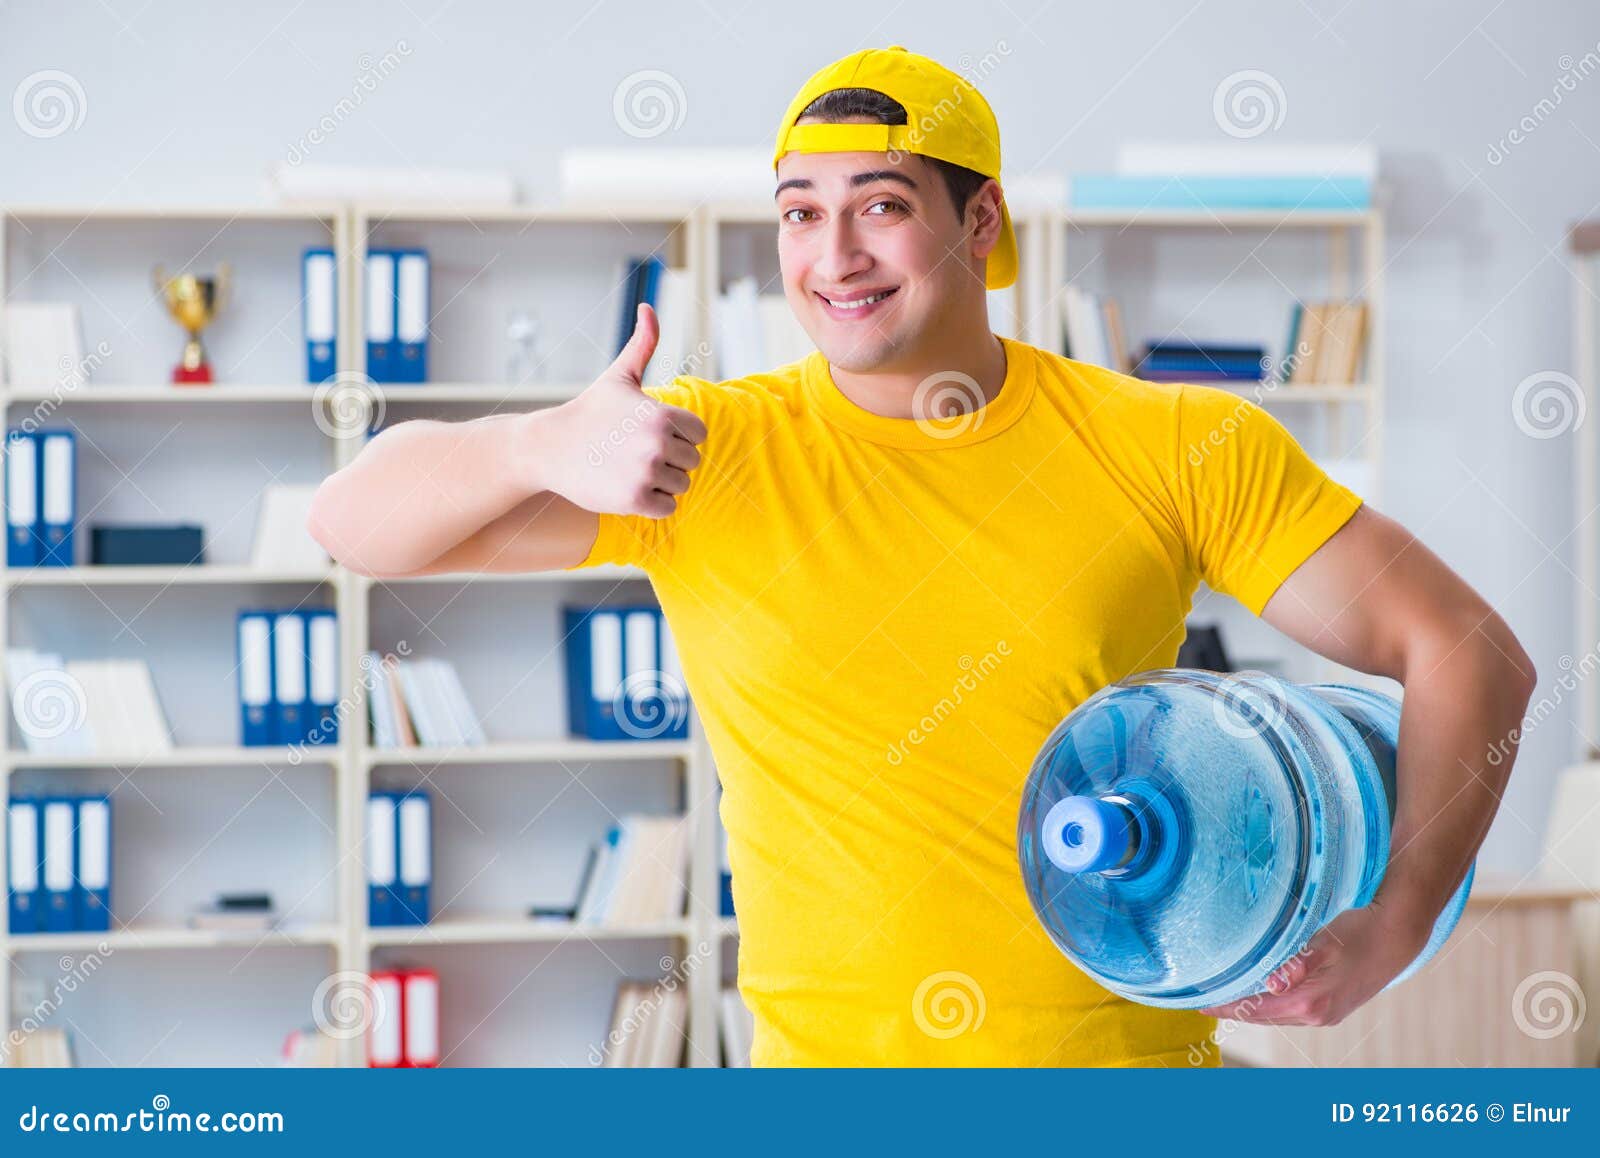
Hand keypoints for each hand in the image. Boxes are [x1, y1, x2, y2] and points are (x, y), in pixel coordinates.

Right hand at [531, 303, 706, 517]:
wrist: (550, 447)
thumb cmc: (590, 411)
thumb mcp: (619, 376)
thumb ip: (643, 343)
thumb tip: (648, 306)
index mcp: (663, 414)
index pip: (699, 435)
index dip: (679, 435)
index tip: (650, 433)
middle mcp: (658, 444)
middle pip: (692, 462)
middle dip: (670, 460)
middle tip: (635, 453)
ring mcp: (647, 473)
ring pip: (681, 486)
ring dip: (661, 482)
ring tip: (630, 469)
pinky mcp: (634, 499)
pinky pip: (667, 507)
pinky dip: (652, 502)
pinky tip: (628, 487)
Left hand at [1198, 896, 1430, 1026]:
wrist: (1397, 938)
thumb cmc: (1359, 934)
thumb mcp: (1324, 943)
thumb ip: (1297, 964)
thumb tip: (1272, 983)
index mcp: (1312, 1002)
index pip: (1258, 1009)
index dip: (1229, 1007)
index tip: (1203, 1005)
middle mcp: (1318, 1016)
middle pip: (1266, 1018)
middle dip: (1236, 1012)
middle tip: (1207, 1004)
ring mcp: (1327, 1016)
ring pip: (1280, 1017)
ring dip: (1254, 1011)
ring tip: (1228, 1002)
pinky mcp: (1333, 1008)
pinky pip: (1294, 1013)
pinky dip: (1272, 1008)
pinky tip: (1261, 997)